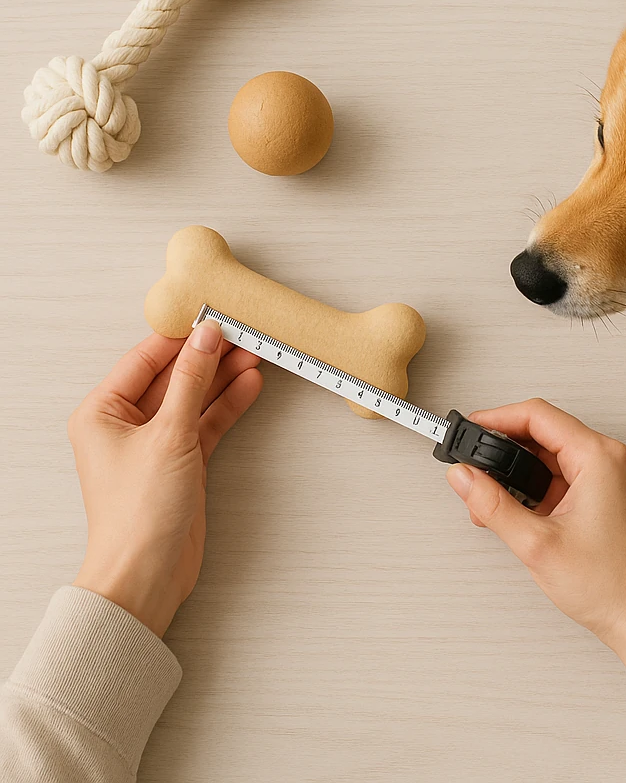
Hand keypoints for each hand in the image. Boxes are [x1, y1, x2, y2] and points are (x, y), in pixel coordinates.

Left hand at [69, 321, 262, 636]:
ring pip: (195, 398)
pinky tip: (249, 385)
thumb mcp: (168, 434)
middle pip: (174, 376)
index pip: (146, 359)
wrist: (147, 574)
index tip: (213, 318)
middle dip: (209, 357)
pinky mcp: (183, 461)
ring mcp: (157, 443)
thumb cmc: (138, 512)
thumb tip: (206, 337)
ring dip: (223, 378)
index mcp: (103, 411)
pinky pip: (207, 422)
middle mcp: (126, 424)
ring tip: (255, 354)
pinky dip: (228, 405)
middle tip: (243, 334)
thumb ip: (192, 381)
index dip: (181, 338)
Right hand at [445, 399, 625, 708]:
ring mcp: (618, 477)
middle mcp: (615, 460)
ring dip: (523, 473)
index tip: (473, 429)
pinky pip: (571, 475)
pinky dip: (543, 487)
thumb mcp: (537, 544)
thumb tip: (464, 477)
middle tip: (476, 468)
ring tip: (494, 500)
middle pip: (548, 433)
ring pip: (558, 456)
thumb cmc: (613, 586)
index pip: (539, 416)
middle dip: (507, 451)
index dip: (499, 418)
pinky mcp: (616, 494)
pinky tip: (522, 510)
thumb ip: (492, 504)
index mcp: (601, 458)